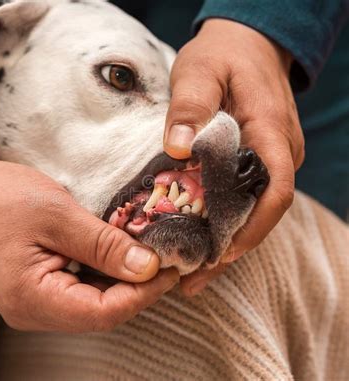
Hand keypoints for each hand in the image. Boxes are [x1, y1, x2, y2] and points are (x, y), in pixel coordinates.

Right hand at [0, 137, 178, 331]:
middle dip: (137, 289)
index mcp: (31, 297)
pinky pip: (80, 293)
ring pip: (92, 306)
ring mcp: (33, 303)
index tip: (170, 267)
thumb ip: (103, 245)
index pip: (103, 313)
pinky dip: (104, 276)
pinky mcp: (37, 290)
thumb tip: (148, 268)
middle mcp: (31, 311)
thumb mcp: (58, 214)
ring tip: (147, 255)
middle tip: (165, 259)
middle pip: (100, 314)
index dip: (143, 293)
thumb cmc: (3, 196)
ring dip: (123, 282)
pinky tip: (119, 255)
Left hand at [163, 19, 303, 295]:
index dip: (252, 229)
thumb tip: (178, 149)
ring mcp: (270, 156)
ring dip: (226, 239)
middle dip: (231, 248)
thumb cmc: (223, 54)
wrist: (245, 42)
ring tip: (191, 271)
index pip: (275, 191)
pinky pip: (245, 195)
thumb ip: (190, 106)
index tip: (220, 255)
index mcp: (272, 133)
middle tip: (192, 279)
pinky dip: (224, 220)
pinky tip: (199, 237)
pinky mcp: (257, 157)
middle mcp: (280, 151)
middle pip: (263, 211)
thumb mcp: (199, 71)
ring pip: (254, 208)